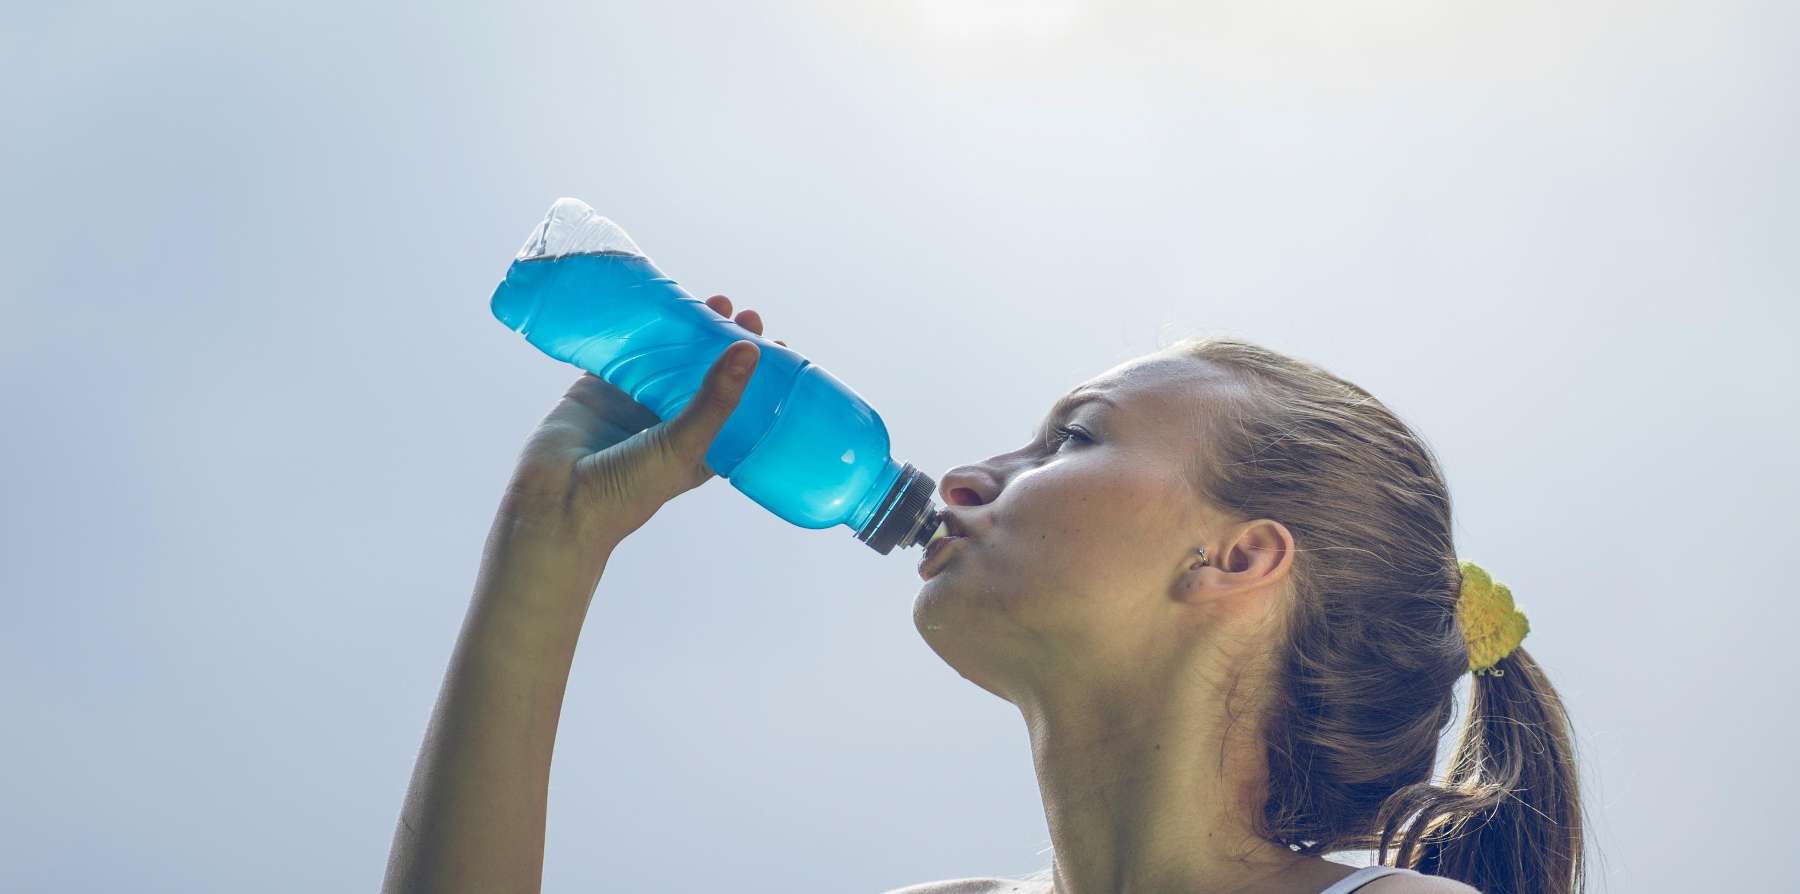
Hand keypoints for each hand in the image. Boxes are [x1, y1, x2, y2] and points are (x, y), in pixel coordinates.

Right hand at [497, 295, 788, 550]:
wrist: (556, 504)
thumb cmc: (628, 491)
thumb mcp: (684, 445)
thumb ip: (715, 399)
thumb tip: (750, 350)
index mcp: (700, 446)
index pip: (738, 404)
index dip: (757, 377)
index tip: (774, 345)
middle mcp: (670, 423)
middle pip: (705, 374)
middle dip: (725, 344)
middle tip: (744, 315)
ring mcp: (635, 404)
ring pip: (667, 358)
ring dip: (688, 331)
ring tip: (714, 302)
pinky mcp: (599, 388)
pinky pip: (622, 351)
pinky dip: (637, 328)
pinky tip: (657, 303)